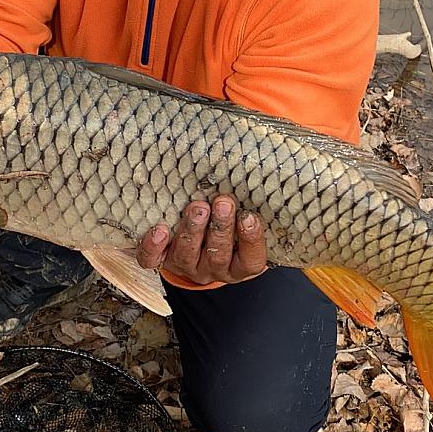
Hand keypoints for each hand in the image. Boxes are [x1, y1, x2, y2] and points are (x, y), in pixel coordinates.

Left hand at [137, 195, 267, 286]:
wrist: (198, 242)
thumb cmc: (231, 224)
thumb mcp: (247, 219)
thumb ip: (259, 203)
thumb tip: (279, 161)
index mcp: (241, 265)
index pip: (251, 260)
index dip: (251, 241)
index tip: (250, 217)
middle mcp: (214, 269)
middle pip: (218, 257)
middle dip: (220, 229)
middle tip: (222, 202)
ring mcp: (188, 266)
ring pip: (188, 256)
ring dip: (193, 231)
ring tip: (197, 207)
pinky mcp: (163, 260)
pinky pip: (153, 261)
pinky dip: (154, 247)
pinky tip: (159, 229)